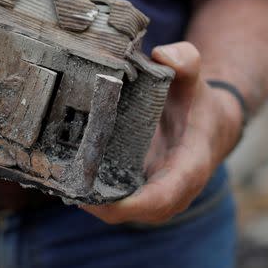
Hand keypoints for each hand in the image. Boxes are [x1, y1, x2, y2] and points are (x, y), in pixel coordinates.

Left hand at [82, 42, 242, 224]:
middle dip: (100, 205)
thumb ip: (185, 60)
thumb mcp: (194, 76)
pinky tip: (66, 177)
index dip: (133, 203)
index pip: (163, 195)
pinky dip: (93, 195)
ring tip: (58, 180)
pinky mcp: (140, 190)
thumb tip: (162, 55)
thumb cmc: (197, 101)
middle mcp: (174, 190)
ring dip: (91, 202)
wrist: (208, 124)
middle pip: (135, 212)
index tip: (101, 200)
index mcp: (190, 165)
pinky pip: (116, 201)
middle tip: (64, 183)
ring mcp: (156, 194)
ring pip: (122, 211)